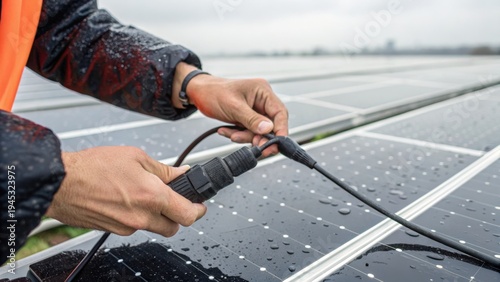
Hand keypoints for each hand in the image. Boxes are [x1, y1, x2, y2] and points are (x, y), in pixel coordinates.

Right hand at [46, 147, 206, 236]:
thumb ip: (163, 170)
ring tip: (144, 195)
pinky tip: (127, 200)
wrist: (60, 183)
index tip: (200, 205)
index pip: (188, 215)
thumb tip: (181, 174)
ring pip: (153, 228)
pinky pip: (134, 227)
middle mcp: (142, 217)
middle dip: (178, 216)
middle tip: (174, 201)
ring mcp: (127, 227)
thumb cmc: (93, 167)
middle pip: (173, 228)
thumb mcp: (135, 157)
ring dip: (157, 217)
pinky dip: (137, 217)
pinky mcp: (113, 231)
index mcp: (152, 197)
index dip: (198, 210)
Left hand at [172, 63, 288, 155]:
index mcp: (263, 91)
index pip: (280, 112)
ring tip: (232, 135)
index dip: (281, 129)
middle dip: (261, 137)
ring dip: (246, 137)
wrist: (199, 93)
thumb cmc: (214, 92)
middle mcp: (261, 101)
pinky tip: (227, 131)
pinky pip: (249, 132)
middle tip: (256, 147)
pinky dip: (239, 135)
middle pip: (271, 124)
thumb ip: (252, 119)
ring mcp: (254, 110)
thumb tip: (268, 129)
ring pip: (259, 131)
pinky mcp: (247, 118)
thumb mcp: (234, 107)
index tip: (277, 142)